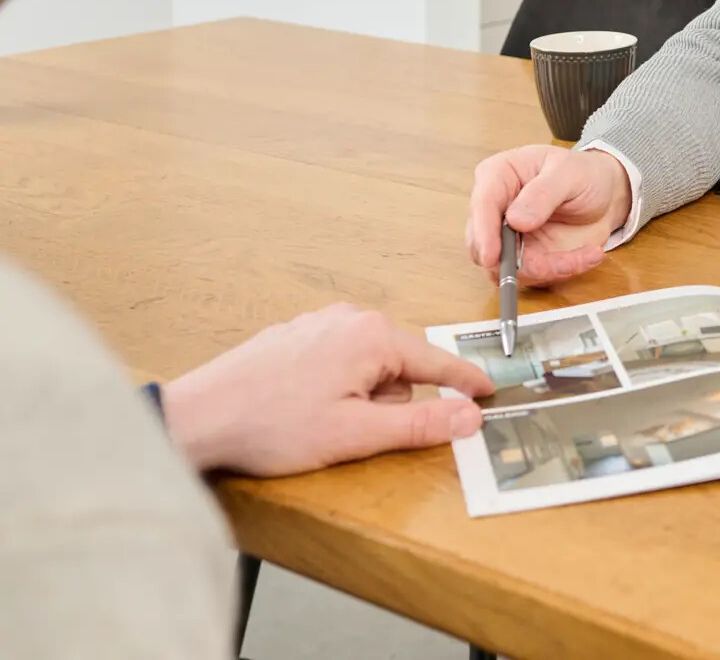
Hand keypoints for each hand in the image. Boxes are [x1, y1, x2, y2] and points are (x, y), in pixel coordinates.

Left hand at [162, 303, 493, 475]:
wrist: (197, 418)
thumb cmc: (271, 425)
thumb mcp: (357, 434)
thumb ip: (421, 424)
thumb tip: (470, 417)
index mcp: (373, 336)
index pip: (437, 362)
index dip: (465, 382)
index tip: (490, 391)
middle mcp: (349, 318)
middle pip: (399, 367)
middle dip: (386, 403)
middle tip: (350, 430)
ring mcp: (318, 323)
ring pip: (366, 366)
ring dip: (357, 398)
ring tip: (317, 422)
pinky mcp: (294, 335)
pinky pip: (337, 361)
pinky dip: (333, 387)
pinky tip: (301, 408)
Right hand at [465, 145, 632, 285]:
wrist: (606, 195)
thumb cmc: (584, 174)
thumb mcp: (569, 173)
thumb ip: (543, 193)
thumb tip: (515, 221)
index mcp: (498, 176)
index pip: (482, 205)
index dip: (484, 233)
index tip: (492, 256)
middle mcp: (496, 209)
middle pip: (483, 245)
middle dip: (515, 261)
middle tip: (554, 262)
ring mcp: (507, 237)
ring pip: (506, 269)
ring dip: (547, 268)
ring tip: (587, 253)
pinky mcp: (524, 258)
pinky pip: (532, 277)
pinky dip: (562, 271)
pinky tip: (588, 255)